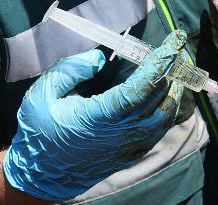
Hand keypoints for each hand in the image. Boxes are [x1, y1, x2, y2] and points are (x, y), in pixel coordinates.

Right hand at [3, 30, 187, 200]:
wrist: (41, 175)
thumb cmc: (39, 132)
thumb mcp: (41, 95)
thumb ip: (69, 71)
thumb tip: (99, 59)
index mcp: (100, 118)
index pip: (141, 87)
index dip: (160, 63)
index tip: (173, 42)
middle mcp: (121, 133)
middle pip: (160, 96)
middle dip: (172, 67)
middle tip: (178, 44)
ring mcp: (130, 145)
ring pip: (166, 113)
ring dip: (175, 86)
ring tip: (177, 63)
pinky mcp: (133, 152)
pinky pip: (161, 127)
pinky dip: (170, 105)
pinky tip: (168, 90)